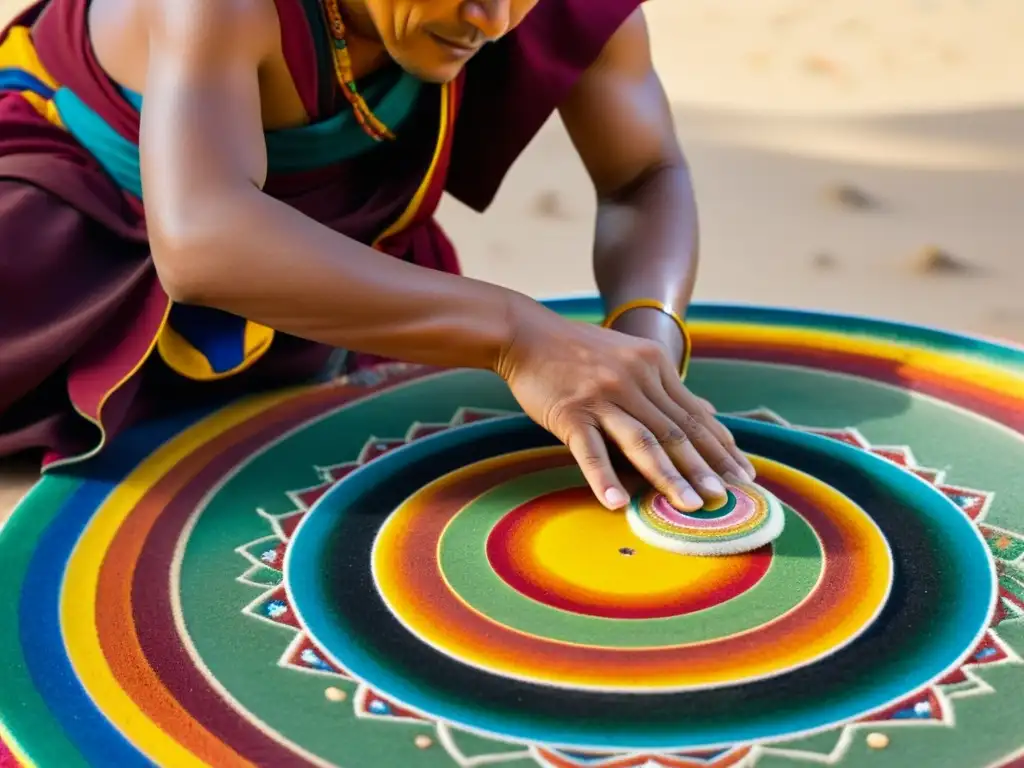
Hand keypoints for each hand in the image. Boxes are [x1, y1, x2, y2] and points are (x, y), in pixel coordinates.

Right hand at [496, 300, 756, 511]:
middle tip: (727, 499)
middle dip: (705, 468)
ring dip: (668, 476)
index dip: (721, 448)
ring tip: (689, 507)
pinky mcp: (571, 411)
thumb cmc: (578, 350)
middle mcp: (634, 379)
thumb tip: (707, 412)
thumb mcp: (631, 355)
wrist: (526, 334)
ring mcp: (602, 396)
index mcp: (653, 365)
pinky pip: (591, 450)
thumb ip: (667, 385)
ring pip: (643, 441)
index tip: (744, 476)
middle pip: (676, 431)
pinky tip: (617, 503)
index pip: (695, 414)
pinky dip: (605, 477)